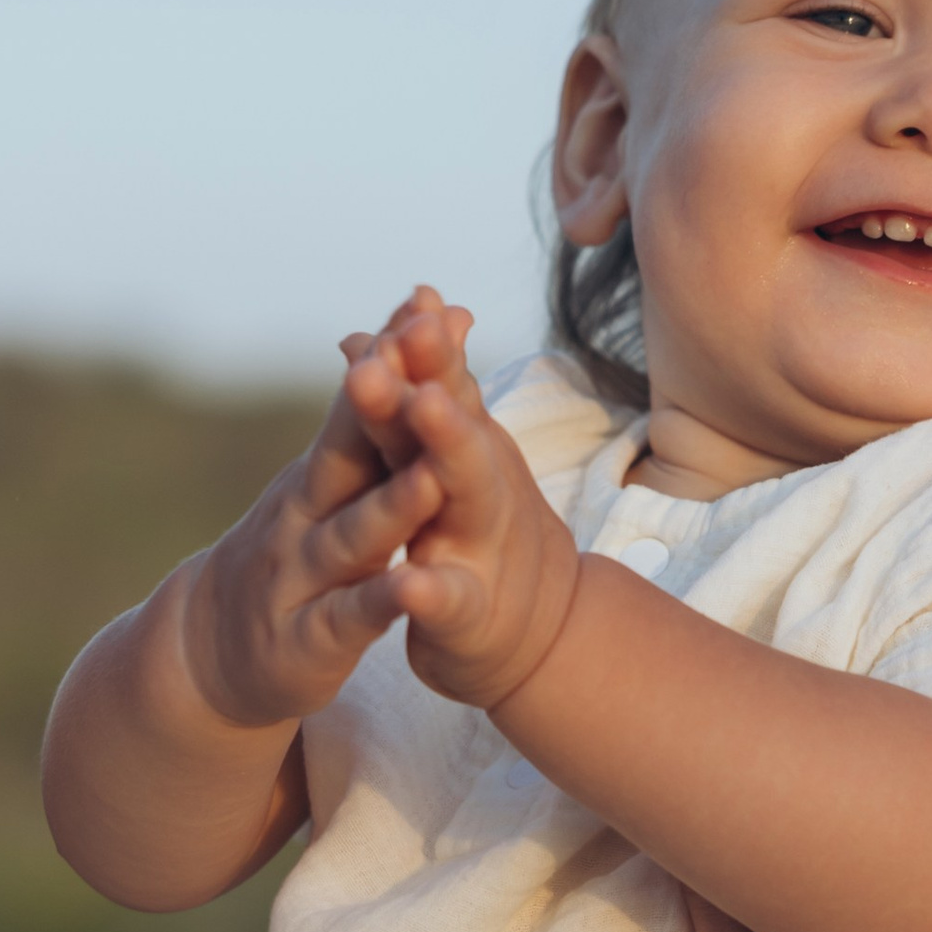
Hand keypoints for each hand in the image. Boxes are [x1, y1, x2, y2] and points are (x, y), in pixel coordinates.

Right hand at [176, 338, 448, 730]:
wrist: (205, 653)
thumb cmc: (288, 558)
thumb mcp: (323, 486)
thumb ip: (367, 421)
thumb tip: (410, 324)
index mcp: (320, 474)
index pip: (358, 404)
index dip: (391, 355)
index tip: (428, 302)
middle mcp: (304, 515)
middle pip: (347, 453)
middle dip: (382, 402)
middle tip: (419, 351)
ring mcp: (301, 578)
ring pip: (352, 537)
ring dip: (391, 507)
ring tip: (432, 477)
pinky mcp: (308, 642)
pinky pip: (348, 619)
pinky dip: (379, 603)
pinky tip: (413, 590)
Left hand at [347, 294, 583, 712]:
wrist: (534, 637)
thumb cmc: (479, 535)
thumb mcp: (453, 459)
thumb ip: (429, 389)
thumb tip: (396, 318)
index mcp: (460, 450)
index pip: (440, 385)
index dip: (429, 343)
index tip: (417, 294)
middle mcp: (474, 487)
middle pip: (453, 423)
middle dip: (433, 373)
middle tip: (409, 330)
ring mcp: (476, 548)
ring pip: (465, 493)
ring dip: (446, 447)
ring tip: (426, 406)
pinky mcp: (467, 616)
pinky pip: (450, 601)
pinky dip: (431, 593)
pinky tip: (411, 585)